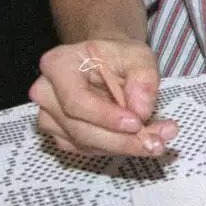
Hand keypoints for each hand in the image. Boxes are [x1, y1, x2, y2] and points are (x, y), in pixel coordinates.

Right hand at [30, 38, 176, 156]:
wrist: (106, 62)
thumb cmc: (117, 56)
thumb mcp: (138, 55)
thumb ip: (143, 77)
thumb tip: (140, 109)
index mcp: (57, 65)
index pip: (75, 100)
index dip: (105, 116)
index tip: (136, 123)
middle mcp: (47, 94)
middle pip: (79, 129)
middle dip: (121, 140)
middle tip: (157, 142)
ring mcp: (50, 118)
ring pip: (86, 144)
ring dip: (124, 147)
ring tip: (158, 140)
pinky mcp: (62, 136)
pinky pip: (89, 150)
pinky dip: (117, 149)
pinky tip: (142, 140)